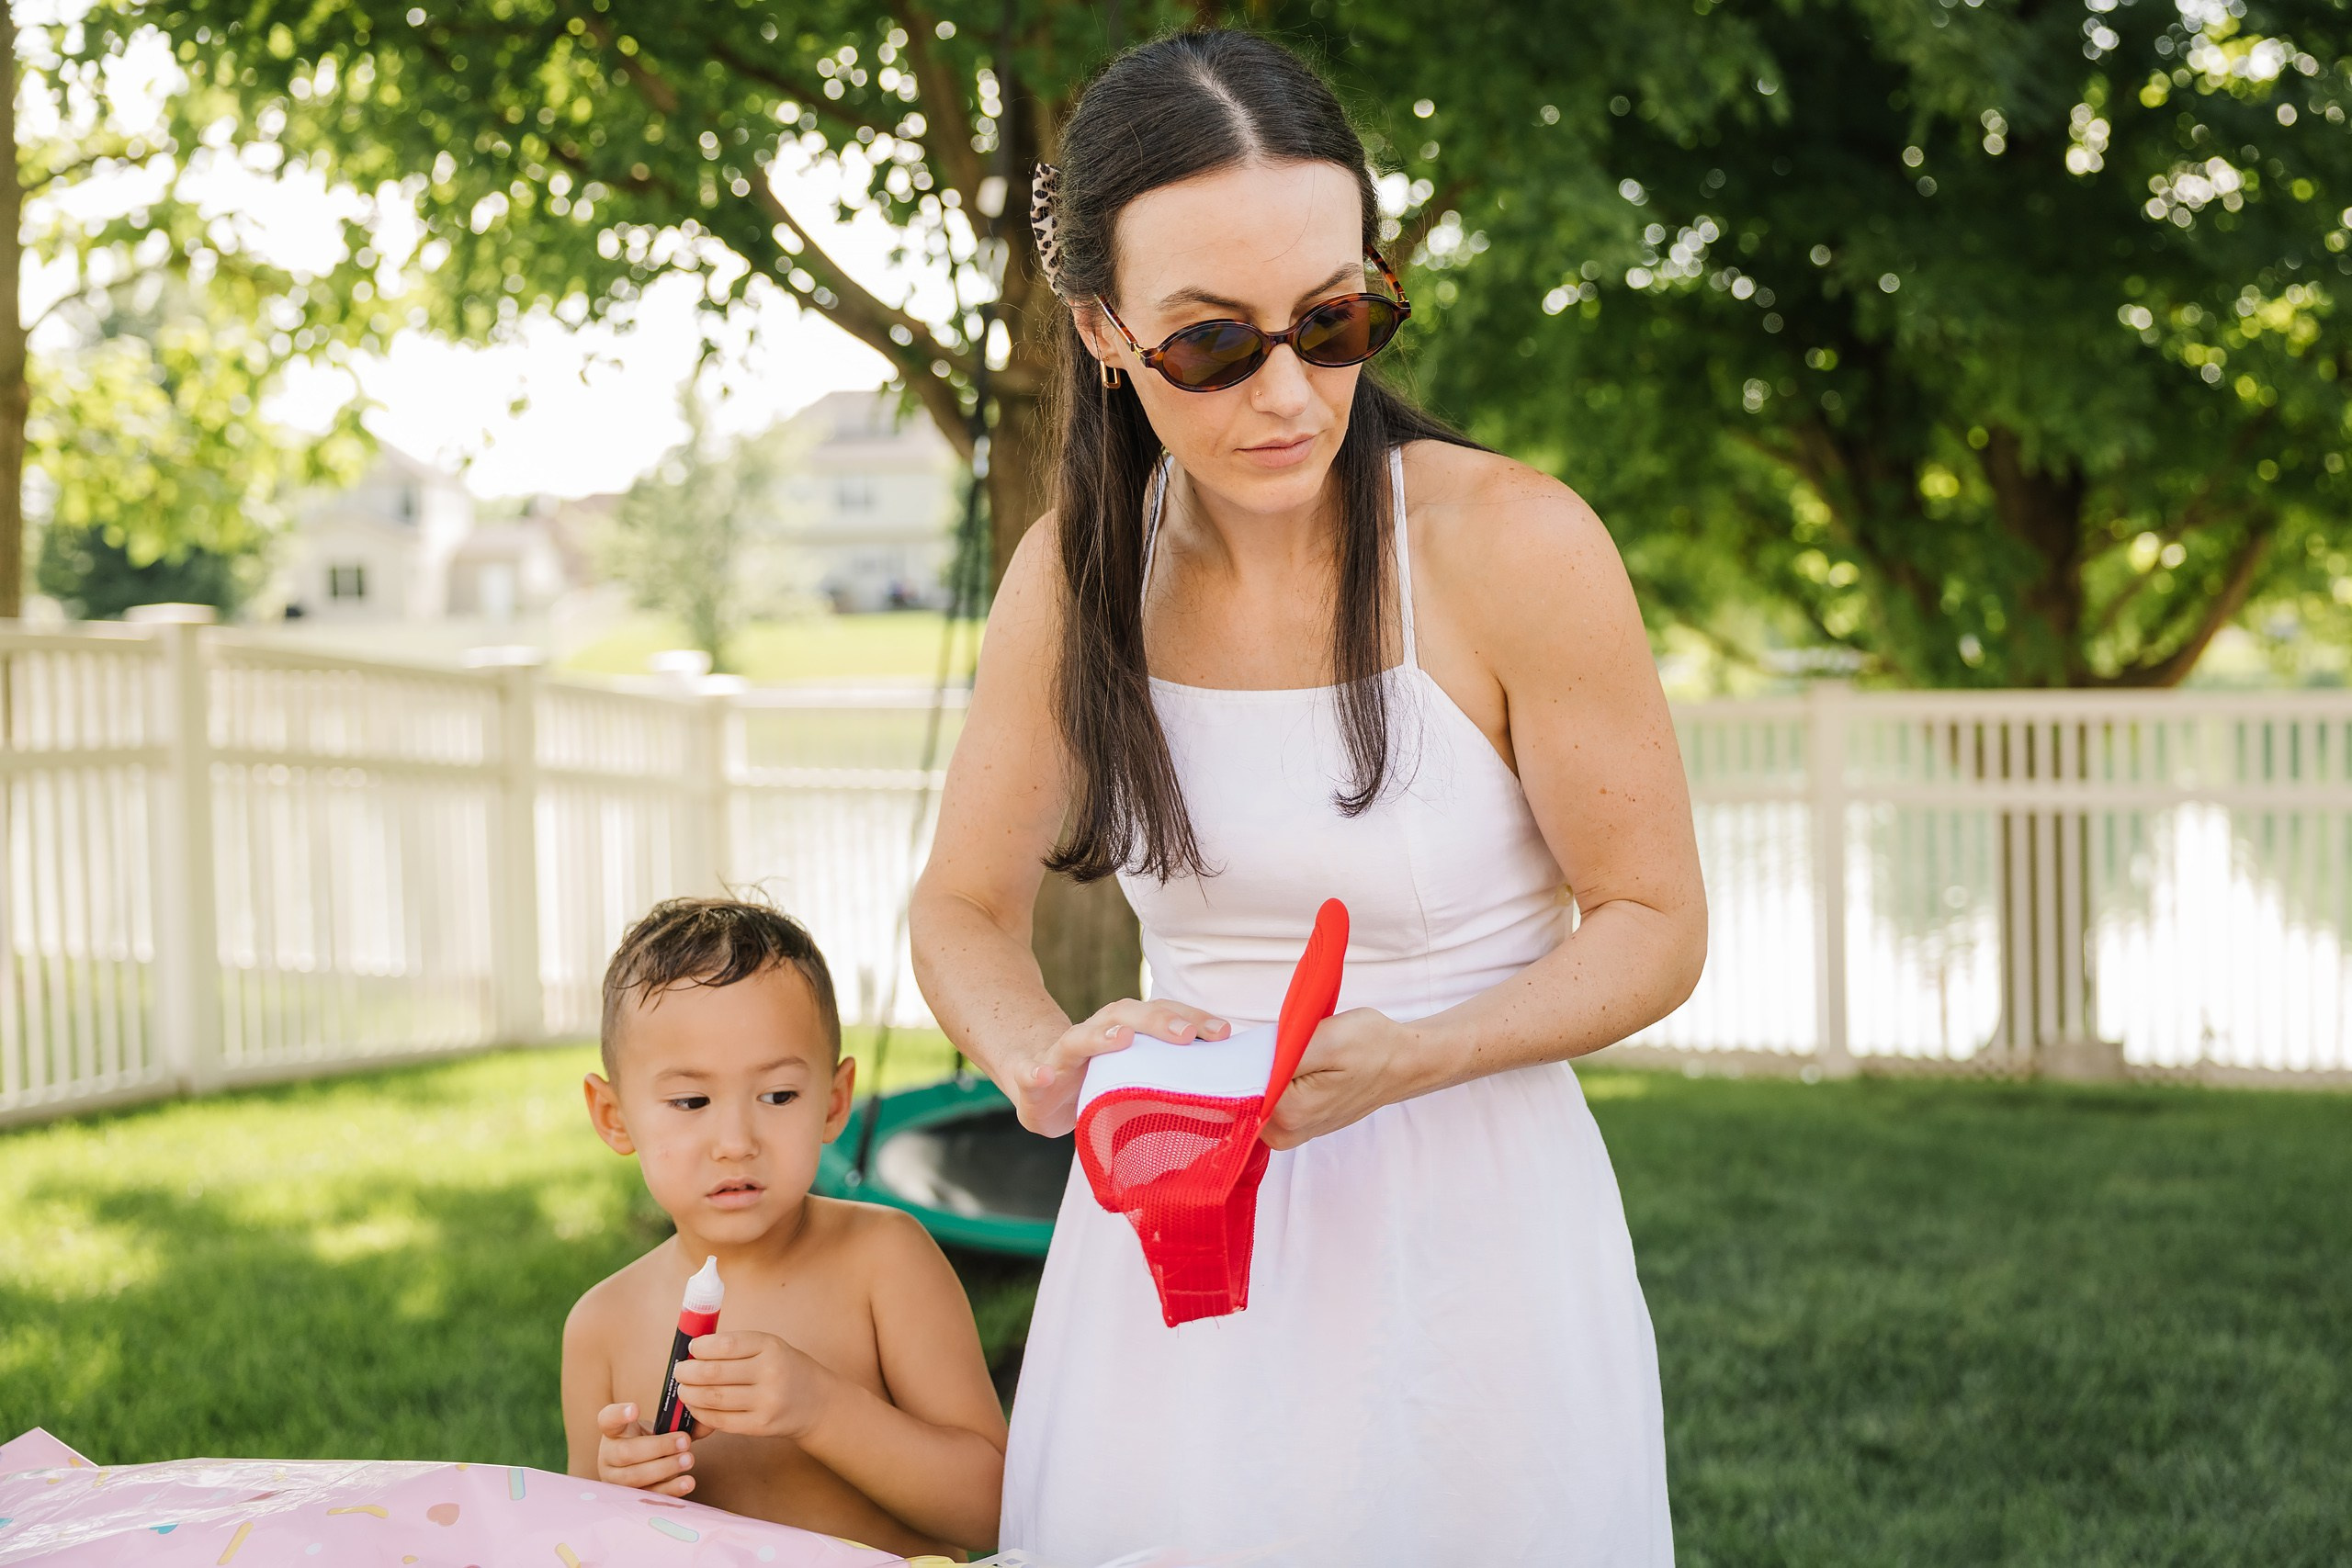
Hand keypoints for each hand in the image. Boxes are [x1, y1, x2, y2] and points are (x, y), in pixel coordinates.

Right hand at [593, 1402, 697, 1496]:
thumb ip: (675, 1422)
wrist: (645, 1468)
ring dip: (665, 1469)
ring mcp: (615, 1480)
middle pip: (626, 1452)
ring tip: (688, 1460)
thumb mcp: (657, 1428)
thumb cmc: (651, 1443)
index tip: (635, 1409)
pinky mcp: (629, 1500)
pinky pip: (648, 1496)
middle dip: (658, 1447)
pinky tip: (687, 1482)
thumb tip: (702, 1421)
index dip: (619, 1414)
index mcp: (613, 1432)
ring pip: (635, 1477)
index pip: (608, 1419)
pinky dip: (670, 1489)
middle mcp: (608, 1456)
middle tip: (685, 1441)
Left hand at [670, 1331, 834, 1442]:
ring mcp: (765, 1402)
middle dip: (687, 1373)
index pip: (725, 1345)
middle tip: (680, 1372)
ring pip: (713, 1398)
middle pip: (713, 1373)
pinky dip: (701, 1414)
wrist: (817, 1402)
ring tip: (684, 1390)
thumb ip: (736, 1349)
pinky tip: (696, 1407)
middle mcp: (769, 1373)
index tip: (692, 1349)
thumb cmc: (785, 1369)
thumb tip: (692, 1355)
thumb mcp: (769, 1347)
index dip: (701, 1348)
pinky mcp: (760, 1425)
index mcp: (770, 1347)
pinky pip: (721, 1420)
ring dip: (689, 1395)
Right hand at [998, 998, 1230, 1137]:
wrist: (1039, 1083)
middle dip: (1158, 1021)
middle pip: (1127, 1014)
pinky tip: (1043, 1075)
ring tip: (1121, 1038)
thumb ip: (1172, 1077)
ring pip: (1080, 1037)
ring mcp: (1062, 1054)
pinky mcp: (1032, 1077)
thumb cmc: (1099, 1081)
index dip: (1192, 1019)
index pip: (1162, 1015)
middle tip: (1186, 1036)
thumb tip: (1229, 1094)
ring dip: (1101, 1035)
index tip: (1224, 1033)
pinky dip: (1036, 1072)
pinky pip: (1031, 1072)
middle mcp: (1096, 1034)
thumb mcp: (1136, 1077)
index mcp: (1126, 1032)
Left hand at [1261, 1007, 1436, 1150]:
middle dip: (1258, 1064)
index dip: (1250, 1055)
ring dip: (1270, 1071)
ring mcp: (1295, 1130)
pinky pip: (1273, 1101)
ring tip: (1302, 1052)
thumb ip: (1284, 1054)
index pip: (1242, 1082)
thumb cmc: (1373, 1046)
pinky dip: (1279, 1080)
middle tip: (1289, 1042)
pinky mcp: (1302, 1123)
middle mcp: (1289, 1131)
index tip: (1273, 1040)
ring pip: (1258, 1096)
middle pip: (1246, 1093)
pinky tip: (1302, 1064)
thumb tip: (1250, 1063)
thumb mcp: (1329, 1038)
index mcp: (1290, 1112)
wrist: (1404, 1062)